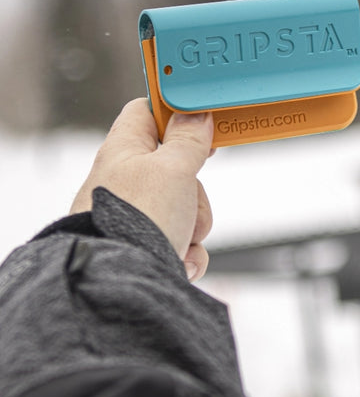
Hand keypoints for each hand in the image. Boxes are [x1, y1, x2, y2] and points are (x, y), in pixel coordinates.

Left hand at [70, 99, 213, 281]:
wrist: (119, 283)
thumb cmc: (137, 219)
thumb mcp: (173, 168)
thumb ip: (188, 140)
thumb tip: (196, 114)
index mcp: (124, 150)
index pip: (145, 112)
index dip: (175, 114)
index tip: (203, 124)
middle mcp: (126, 182)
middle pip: (177, 169)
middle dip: (195, 191)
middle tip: (187, 201)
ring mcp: (135, 217)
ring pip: (184, 209)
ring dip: (194, 226)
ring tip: (178, 238)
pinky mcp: (144, 248)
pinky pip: (181, 242)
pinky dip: (186, 253)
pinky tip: (177, 262)